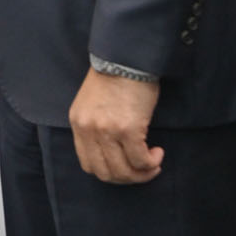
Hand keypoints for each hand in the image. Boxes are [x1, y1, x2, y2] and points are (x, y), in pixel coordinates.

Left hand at [69, 69, 163, 184]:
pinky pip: (140, 160)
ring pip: (124, 171)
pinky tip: (157, 153)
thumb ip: (96, 127)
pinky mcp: (128, 129)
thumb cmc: (115, 77)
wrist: (127, 58)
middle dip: (127, 178)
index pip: (88, 164)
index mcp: (78, 124)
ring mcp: (107, 131)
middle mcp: (89, 130)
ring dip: (142, 173)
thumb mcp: (93, 104)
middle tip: (142, 170)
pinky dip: (151, 162)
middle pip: (105, 173)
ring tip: (153, 163)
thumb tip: (113, 152)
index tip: (125, 167)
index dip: (109, 172)